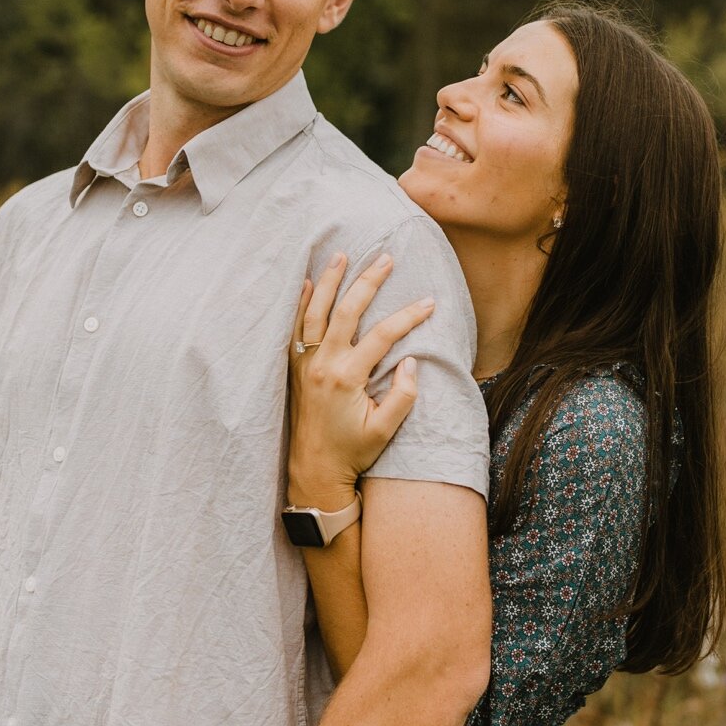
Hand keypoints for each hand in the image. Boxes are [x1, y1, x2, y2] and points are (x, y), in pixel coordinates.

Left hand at [287, 255, 427, 495]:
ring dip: (330, 281)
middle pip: (347, 311)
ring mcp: (305, 363)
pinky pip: (295, 328)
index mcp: (347, 378)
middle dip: (368, 282)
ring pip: (315, 312)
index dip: (408, 316)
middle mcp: (323, 364)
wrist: (313, 470)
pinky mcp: (295, 367)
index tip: (429, 302)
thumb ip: (402, 396)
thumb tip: (411, 362)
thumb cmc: (352, 452)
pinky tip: (308, 282)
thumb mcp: (384, 430)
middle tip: (386, 258)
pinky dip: (301, 303)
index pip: (382, 335)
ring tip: (341, 255)